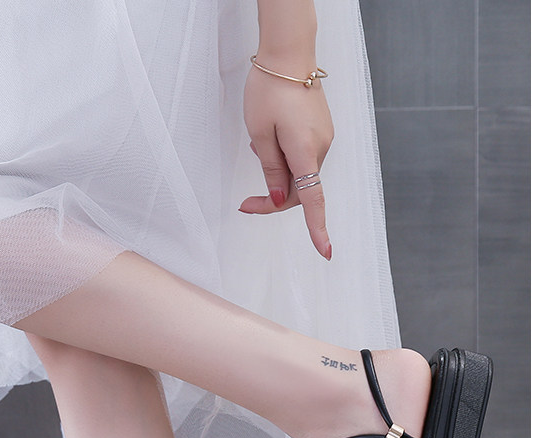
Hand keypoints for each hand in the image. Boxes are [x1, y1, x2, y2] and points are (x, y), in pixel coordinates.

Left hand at [240, 63, 333, 258]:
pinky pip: (304, 158)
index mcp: (305, 151)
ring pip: (301, 175)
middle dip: (273, 200)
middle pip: (300, 191)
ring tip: (258, 145)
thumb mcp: (259, 134)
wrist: (288, 53)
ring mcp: (324, 138)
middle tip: (244, 204)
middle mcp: (321, 148)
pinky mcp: (321, 131)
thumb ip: (271, 170)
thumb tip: (280, 199)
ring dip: (279, 176)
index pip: (313, 200)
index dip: (318, 228)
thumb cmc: (269, 89)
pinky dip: (287, 160)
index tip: (325, 252)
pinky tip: (272, 139)